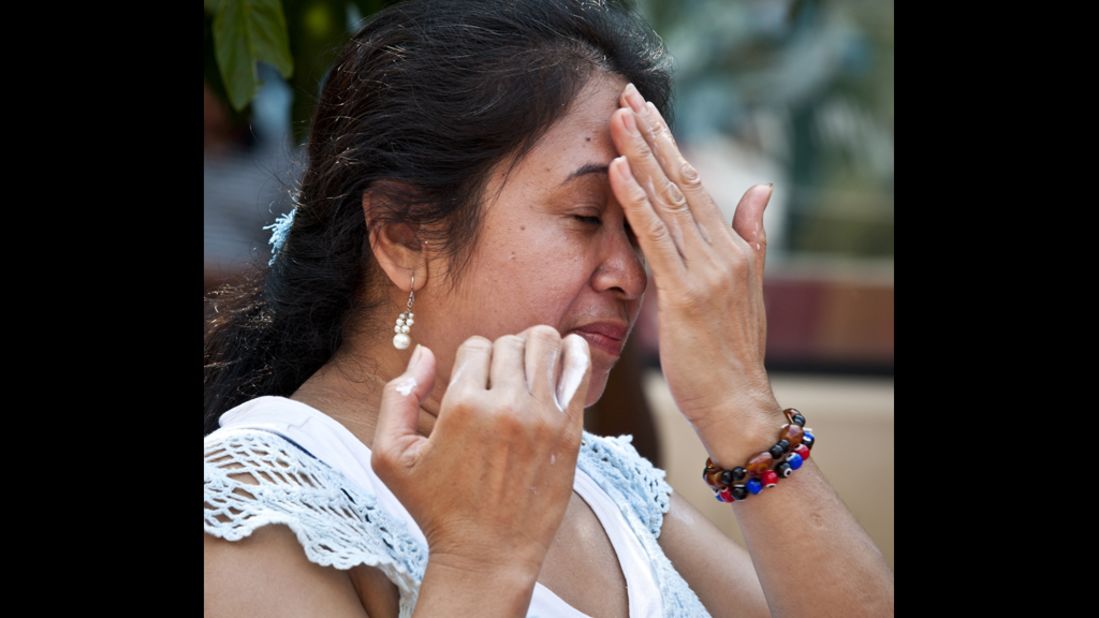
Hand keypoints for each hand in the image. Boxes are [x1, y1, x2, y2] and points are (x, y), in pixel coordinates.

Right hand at [371, 326, 592, 576]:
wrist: (487, 555)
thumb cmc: (437, 509)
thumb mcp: (392, 458)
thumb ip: (397, 397)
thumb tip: (423, 352)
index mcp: (461, 406)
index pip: (475, 346)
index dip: (471, 360)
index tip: (471, 385)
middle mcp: (505, 406)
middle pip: (511, 342)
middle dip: (502, 354)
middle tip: (499, 382)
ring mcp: (542, 418)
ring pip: (547, 344)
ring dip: (536, 349)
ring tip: (528, 370)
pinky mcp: (570, 432)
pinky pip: (577, 371)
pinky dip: (573, 355)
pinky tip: (565, 357)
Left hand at [607, 83, 781, 465]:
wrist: (737, 403)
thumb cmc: (731, 353)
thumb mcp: (745, 288)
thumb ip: (750, 235)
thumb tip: (762, 188)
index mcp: (732, 248)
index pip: (695, 183)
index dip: (668, 144)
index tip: (645, 110)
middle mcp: (721, 251)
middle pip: (681, 180)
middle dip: (651, 135)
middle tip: (625, 94)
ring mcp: (705, 271)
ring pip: (667, 201)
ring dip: (639, 155)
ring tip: (617, 117)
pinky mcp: (683, 294)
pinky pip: (655, 238)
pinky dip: (635, 201)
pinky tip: (618, 170)